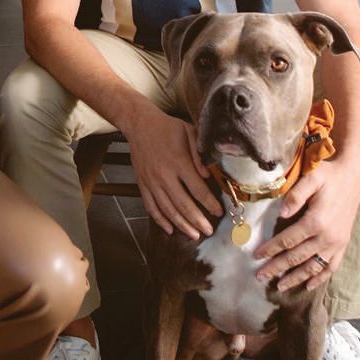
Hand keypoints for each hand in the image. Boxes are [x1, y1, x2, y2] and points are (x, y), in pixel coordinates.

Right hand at [124, 107, 222, 239]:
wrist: (140, 124)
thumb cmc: (169, 128)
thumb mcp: (189, 132)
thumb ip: (200, 153)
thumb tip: (209, 175)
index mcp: (179, 162)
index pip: (198, 189)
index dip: (210, 204)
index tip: (219, 213)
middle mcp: (164, 175)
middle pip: (183, 204)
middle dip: (198, 220)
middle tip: (209, 231)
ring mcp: (151, 181)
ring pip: (167, 209)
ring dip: (181, 224)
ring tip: (194, 234)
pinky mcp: (142, 184)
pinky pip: (151, 206)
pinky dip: (160, 220)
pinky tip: (170, 229)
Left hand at [254, 157, 359, 291]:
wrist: (354, 178)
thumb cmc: (329, 176)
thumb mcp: (312, 178)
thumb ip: (295, 195)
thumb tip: (280, 214)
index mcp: (316, 221)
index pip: (288, 241)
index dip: (270, 249)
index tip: (256, 256)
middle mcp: (327, 237)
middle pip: (297, 258)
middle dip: (277, 268)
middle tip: (260, 277)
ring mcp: (337, 243)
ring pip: (313, 267)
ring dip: (296, 278)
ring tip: (279, 286)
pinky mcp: (343, 244)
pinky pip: (331, 266)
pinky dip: (320, 278)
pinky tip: (308, 286)